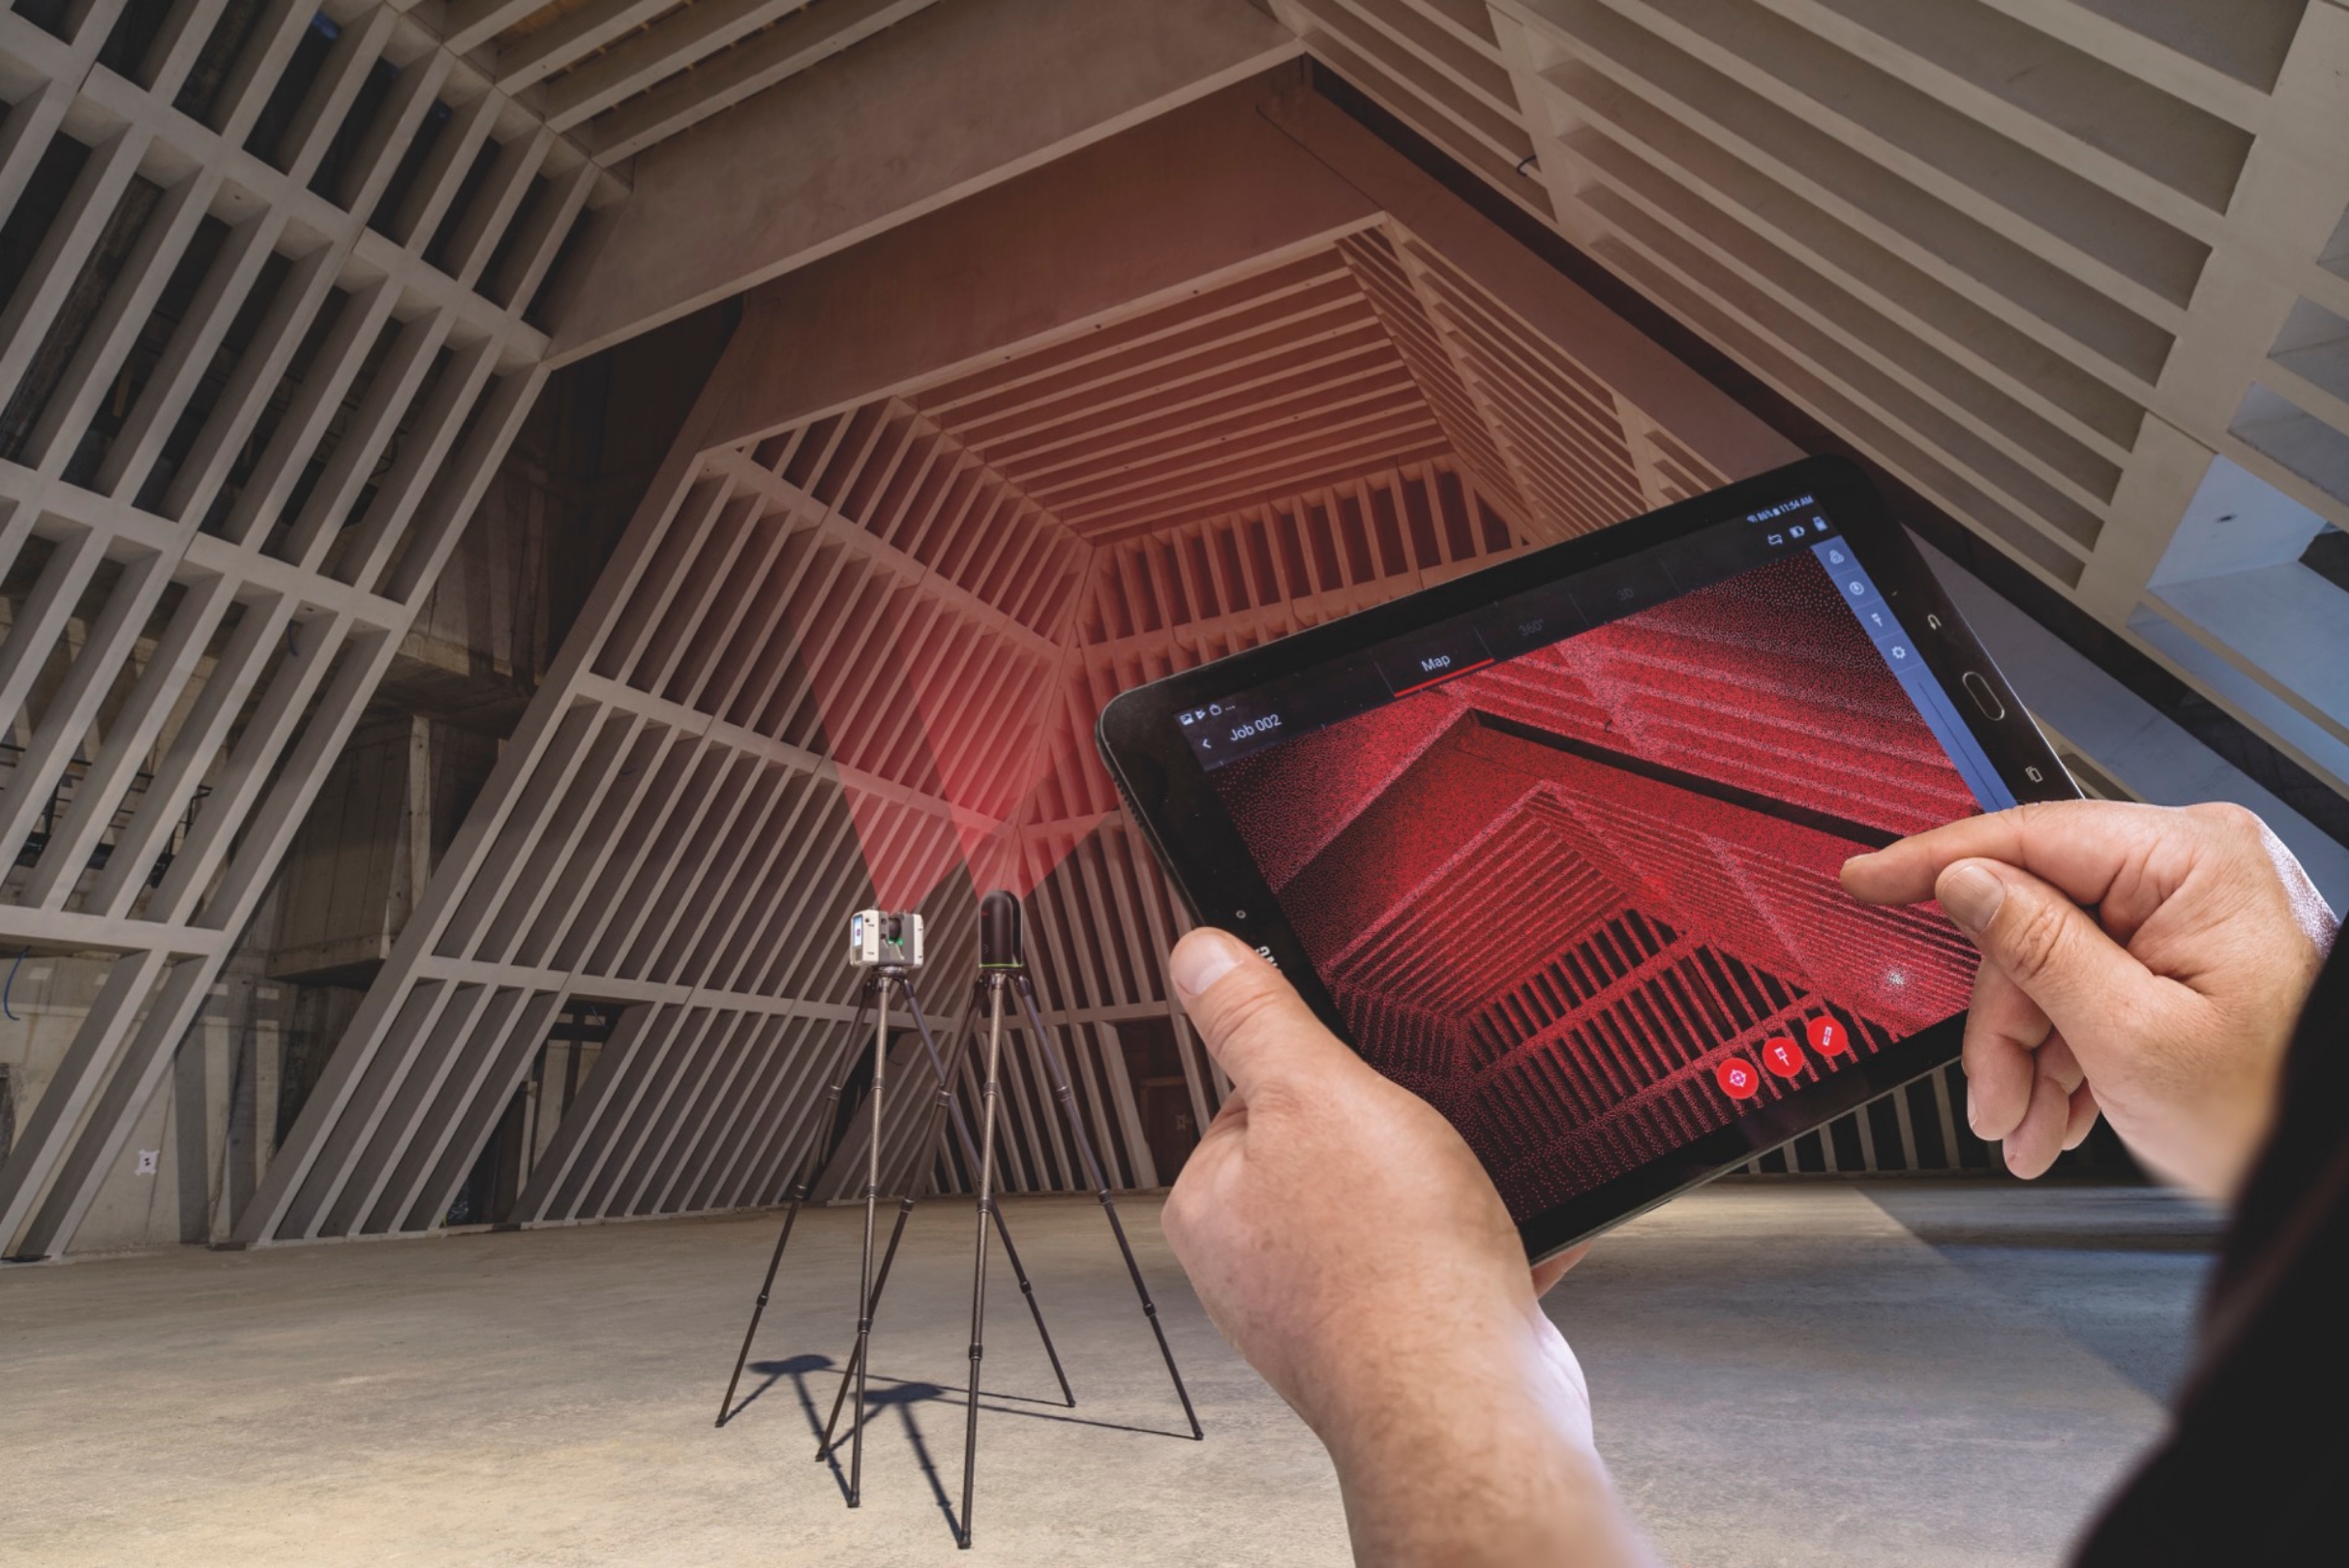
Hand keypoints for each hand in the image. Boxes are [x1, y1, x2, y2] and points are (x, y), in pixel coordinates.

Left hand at [1162, 929, 1651, 1566]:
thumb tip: (1197, 954)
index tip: (1356, 1074)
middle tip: (1422, 1136)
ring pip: (1391, 1211)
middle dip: (1388, 1135)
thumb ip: (1254, 1019)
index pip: (1247, 1097)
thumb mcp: (1316, 1093)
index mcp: (1210, 1202)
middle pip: (1325, 1151)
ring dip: (1443, 1193)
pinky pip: (1445, 1268)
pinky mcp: (1401, 1343)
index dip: (1314, 1073)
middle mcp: (1254, 1266)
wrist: (1472, 1405)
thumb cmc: (1389, 1270)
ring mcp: (1326, 1311)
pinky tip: (1514, 1237)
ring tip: (1468, 1197)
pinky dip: (1487, 1247)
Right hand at [1843, 801, 2335, 1198]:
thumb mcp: (2131, 1036)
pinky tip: (2060, 1110)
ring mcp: (2193, 911)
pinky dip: (2067, 1053)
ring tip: (2029, 1128)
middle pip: (2032, 921)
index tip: (1869, 879)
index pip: (2028, 837)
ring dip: (2029, 1055)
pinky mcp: (2188, 952)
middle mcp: (2194, 869)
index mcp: (2192, 861)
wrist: (2325, 1168)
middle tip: (1994, 1100)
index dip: (1935, 864)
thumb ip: (2036, 947)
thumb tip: (1963, 882)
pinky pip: (2093, 983)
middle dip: (2005, 1025)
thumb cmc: (2275, 1111)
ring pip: (2053, 964)